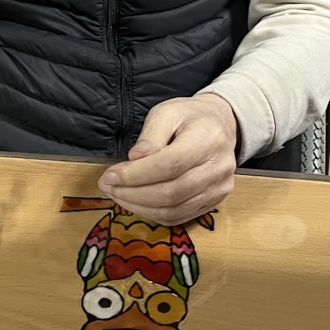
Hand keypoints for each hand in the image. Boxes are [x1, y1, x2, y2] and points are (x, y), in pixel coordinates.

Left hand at [97, 93, 238, 225]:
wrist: (220, 125)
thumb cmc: (189, 116)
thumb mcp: (167, 112)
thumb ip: (150, 135)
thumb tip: (134, 158)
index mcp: (208, 138)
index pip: (170, 164)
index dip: (137, 174)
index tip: (110, 176)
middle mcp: (219, 167)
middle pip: (172, 192)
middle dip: (133, 193)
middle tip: (108, 186)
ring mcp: (219, 188)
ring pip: (174, 210)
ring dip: (139, 207)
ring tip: (118, 194)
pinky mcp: (215, 202)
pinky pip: (180, 217)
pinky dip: (153, 214)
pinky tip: (136, 202)